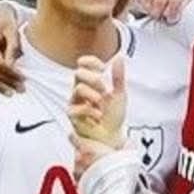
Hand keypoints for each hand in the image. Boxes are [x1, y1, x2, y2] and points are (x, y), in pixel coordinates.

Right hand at [68, 55, 127, 180]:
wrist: (112, 136)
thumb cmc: (113, 117)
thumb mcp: (119, 95)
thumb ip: (118, 77)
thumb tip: (119, 57)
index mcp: (91, 83)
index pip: (84, 65)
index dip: (91, 62)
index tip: (102, 67)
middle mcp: (81, 90)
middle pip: (79, 73)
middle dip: (94, 79)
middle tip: (104, 89)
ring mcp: (76, 102)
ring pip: (78, 88)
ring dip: (93, 95)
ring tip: (102, 105)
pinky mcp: (73, 116)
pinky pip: (75, 108)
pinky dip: (89, 111)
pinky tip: (98, 116)